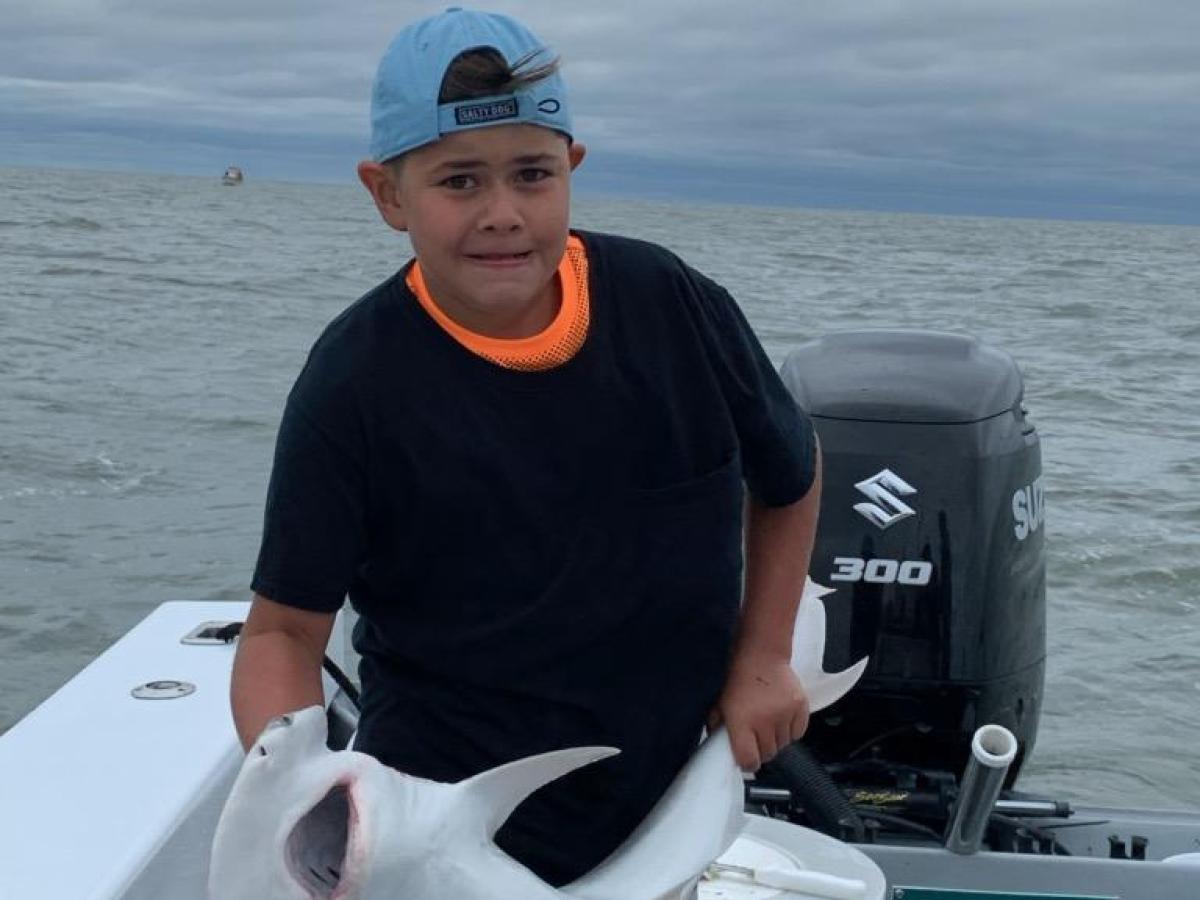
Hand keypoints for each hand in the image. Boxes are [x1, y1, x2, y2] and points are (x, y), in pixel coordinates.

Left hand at [708, 649, 809, 772]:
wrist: (762, 655)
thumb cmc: (738, 679)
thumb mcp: (719, 704)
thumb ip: (717, 728)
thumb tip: (718, 747)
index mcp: (741, 722)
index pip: (750, 761)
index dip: (747, 763)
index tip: (746, 759)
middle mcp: (765, 722)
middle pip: (768, 754)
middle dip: (761, 749)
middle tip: (756, 736)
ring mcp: (785, 715)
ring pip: (784, 744)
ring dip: (776, 739)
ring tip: (769, 722)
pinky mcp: (800, 708)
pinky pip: (798, 733)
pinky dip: (791, 730)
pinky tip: (781, 718)